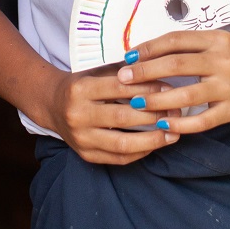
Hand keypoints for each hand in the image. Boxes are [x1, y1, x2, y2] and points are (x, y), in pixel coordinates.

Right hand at [47, 63, 179, 164]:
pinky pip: (118, 158)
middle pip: (123, 117)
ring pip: (122, 143)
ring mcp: (81, 138)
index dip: (146, 88)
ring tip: (173, 133)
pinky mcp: (86, 155)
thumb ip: (124, 72)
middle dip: (154, 115)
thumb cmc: (84, 84)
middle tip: (177, 112)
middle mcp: (77, 115)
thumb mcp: (98, 71)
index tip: (170, 89)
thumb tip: (161, 70)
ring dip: (152, 139)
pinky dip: (140, 152)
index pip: (119, 88)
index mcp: (80, 89)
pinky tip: (156, 144)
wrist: (52, 105)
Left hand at [117, 31, 229, 133]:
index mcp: (217, 40)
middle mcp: (223, 61)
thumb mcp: (217, 40)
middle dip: (145, 72)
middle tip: (123, 78)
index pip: (175, 40)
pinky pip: (202, 121)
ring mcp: (229, 87)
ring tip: (135, 103)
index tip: (128, 57)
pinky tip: (162, 124)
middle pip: (177, 65)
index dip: (149, 48)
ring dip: (156, 101)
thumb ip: (187, 45)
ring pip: (186, 95)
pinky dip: (180, 124)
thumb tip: (146, 52)